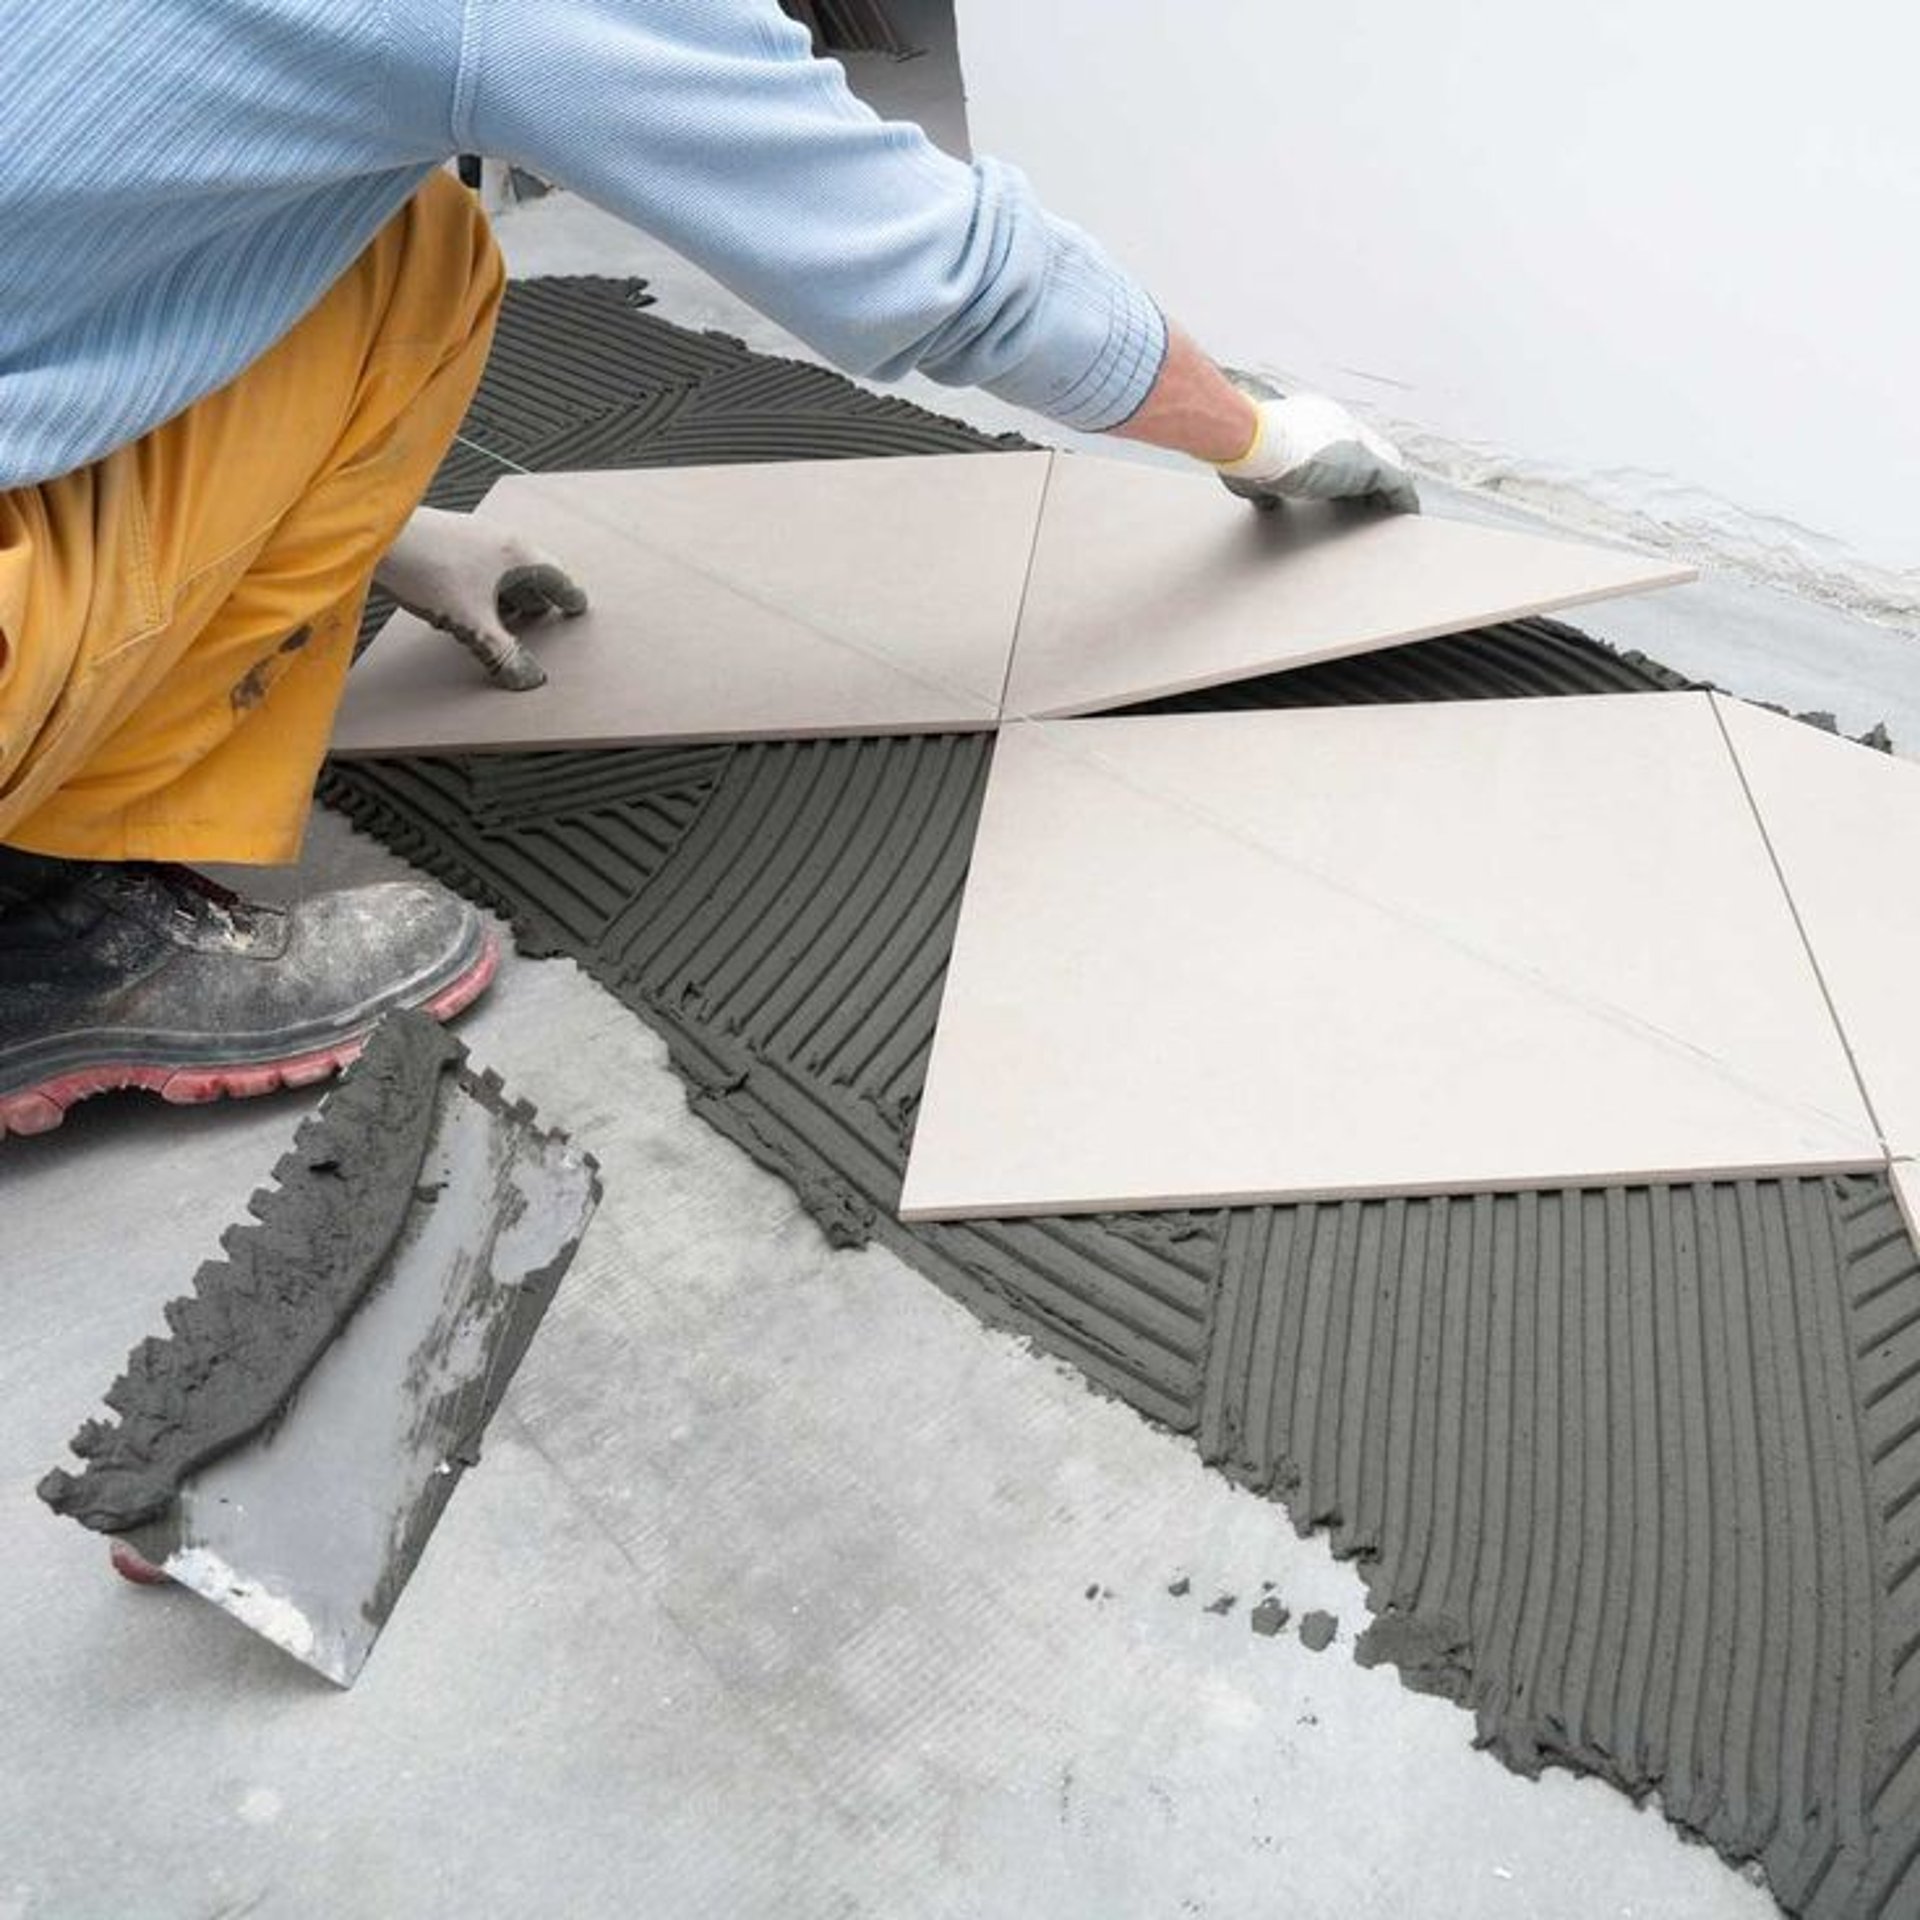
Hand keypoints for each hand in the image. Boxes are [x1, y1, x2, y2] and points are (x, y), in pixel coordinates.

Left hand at [373, 506, 587, 690]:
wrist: (375, 537)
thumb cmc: (427, 569)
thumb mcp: (471, 623)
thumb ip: (502, 653)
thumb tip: (529, 679)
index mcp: (516, 553)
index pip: (556, 577)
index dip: (568, 597)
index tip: (577, 607)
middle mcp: (499, 539)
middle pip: (531, 572)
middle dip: (538, 597)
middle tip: (545, 619)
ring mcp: (472, 536)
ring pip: (502, 569)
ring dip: (509, 595)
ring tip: (508, 619)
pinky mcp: (448, 541)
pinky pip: (479, 567)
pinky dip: (484, 589)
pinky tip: (470, 607)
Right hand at [1215, 372, 1418, 514]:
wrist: (1250, 440)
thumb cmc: (1245, 451)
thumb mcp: (1254, 474)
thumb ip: (1266, 488)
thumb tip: (1266, 501)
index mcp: (1313, 423)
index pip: (1339, 448)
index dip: (1345, 473)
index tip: (1347, 493)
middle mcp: (1339, 425)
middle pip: (1367, 454)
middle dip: (1371, 481)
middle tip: (1373, 505)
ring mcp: (1355, 441)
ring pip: (1385, 467)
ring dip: (1387, 490)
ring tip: (1392, 513)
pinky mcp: (1366, 462)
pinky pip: (1396, 484)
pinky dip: (1402, 499)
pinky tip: (1406, 515)